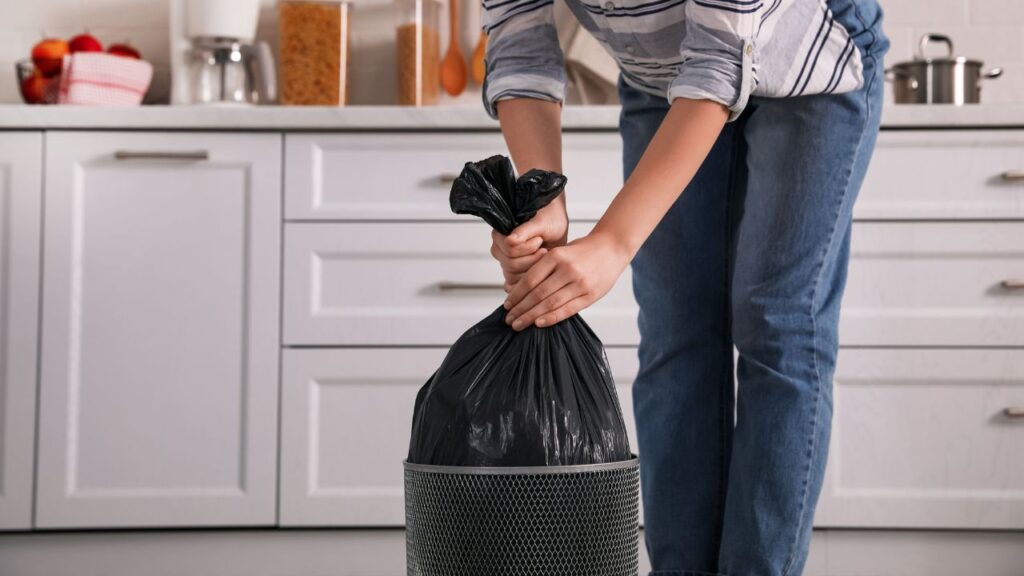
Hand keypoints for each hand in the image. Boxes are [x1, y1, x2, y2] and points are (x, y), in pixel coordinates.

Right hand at [490, 199, 568, 289]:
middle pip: (511, 265)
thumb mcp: (541, 222)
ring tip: (542, 257)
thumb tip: (510, 240)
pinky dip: (529, 281)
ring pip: (513, 276)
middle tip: (543, 250)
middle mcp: (499, 250)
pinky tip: (539, 271)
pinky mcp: (513, 275)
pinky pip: (514, 285)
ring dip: (533, 268)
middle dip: (532, 259)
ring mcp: (505, 264)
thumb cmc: (549, 220)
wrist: (558, 229)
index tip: (539, 239)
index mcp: (500, 234)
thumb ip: (525, 230)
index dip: (527, 247)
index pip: (509, 250)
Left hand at [503, 231, 630, 329]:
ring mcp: (580, 283)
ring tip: (519, 324)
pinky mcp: (590, 295)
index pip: (530, 279)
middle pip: (538, 294)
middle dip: (521, 309)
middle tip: (509, 320)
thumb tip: (521, 292)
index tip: (507, 305)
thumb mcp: (561, 252)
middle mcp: (567, 269)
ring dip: (531, 316)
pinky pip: (567, 309)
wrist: (612, 248)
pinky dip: (551, 318)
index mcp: (556, 256)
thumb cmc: (583, 251)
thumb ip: (544, 269)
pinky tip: (539, 323)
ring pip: (550, 303)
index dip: (516, 294)